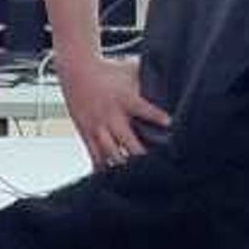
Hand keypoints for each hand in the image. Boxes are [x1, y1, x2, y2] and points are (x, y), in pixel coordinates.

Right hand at [59, 50, 169, 169]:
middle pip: (127, 140)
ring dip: (124, 165)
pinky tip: (111, 179)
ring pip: (110, 152)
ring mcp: (97, 126)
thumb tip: (173, 74)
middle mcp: (110, 115)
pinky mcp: (86, 133)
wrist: (76, 69)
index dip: (156, 117)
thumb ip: (149, 77)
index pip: (143, 109)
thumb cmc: (107, 70)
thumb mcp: (130, 70)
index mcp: (124, 98)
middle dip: (141, 154)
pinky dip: (103, 167)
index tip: (170, 125)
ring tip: (135, 178)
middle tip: (155, 167)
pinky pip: (94, 155)